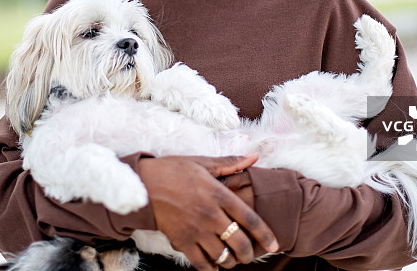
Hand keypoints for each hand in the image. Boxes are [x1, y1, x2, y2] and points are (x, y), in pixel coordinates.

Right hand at [139, 154, 277, 269]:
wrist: (142, 184)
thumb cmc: (172, 170)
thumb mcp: (202, 162)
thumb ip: (230, 163)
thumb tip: (255, 156)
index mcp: (219, 194)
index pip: (250, 219)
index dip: (265, 235)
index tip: (274, 244)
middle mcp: (211, 215)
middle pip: (239, 243)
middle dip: (248, 254)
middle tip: (249, 255)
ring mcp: (196, 230)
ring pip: (222, 256)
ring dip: (231, 261)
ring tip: (232, 259)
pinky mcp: (181, 241)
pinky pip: (201, 263)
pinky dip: (210, 269)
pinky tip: (214, 267)